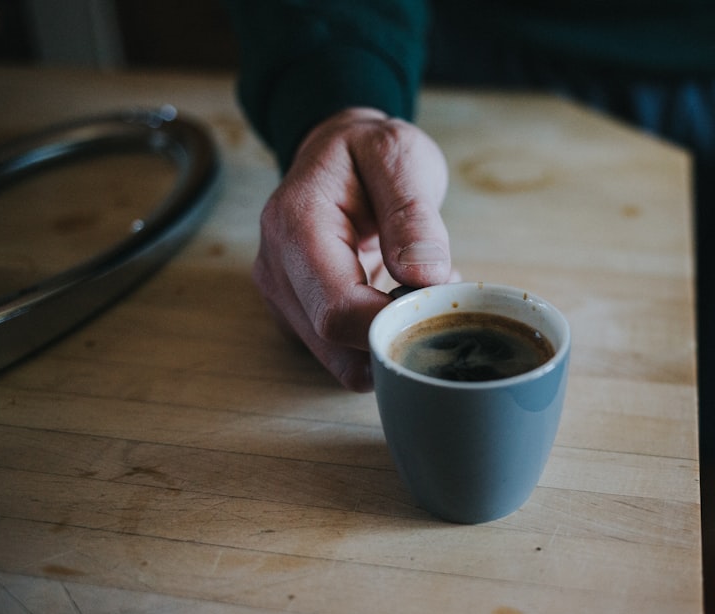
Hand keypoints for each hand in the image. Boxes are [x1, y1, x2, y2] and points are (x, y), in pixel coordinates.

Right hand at [253, 108, 452, 390]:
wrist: (335, 152)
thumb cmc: (367, 151)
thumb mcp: (396, 156)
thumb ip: (411, 214)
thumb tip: (425, 277)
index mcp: (295, 226)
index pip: (338, 311)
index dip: (393, 323)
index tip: (438, 299)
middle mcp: (277, 270)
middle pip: (336, 346)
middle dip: (396, 335)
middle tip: (436, 294)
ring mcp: (283, 298)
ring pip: (340, 361)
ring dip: (390, 340)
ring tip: (418, 290)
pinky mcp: (298, 317)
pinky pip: (342, 353)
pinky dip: (378, 339)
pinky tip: (397, 300)